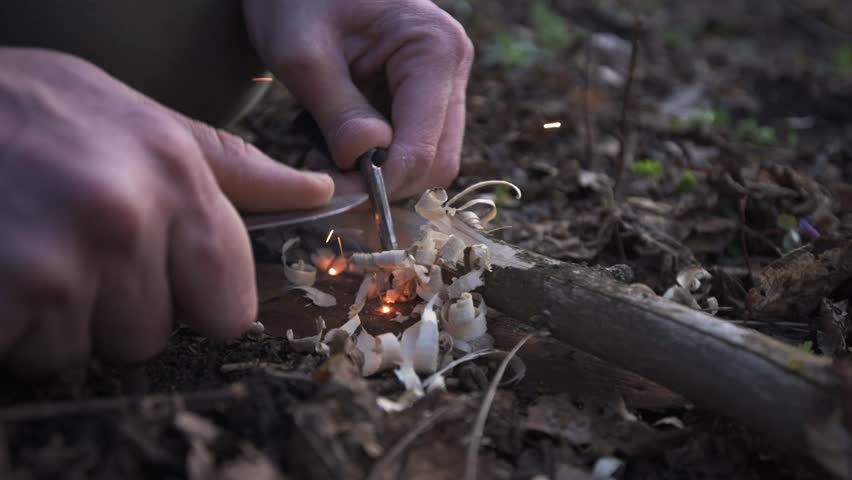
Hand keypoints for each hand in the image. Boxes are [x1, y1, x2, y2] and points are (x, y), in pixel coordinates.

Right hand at [0, 48, 333, 375]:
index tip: (163, 278)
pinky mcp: (7, 295)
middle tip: (73, 247)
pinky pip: (35, 357)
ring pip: (89, 352)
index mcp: (174, 172)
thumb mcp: (139, 119)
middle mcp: (125, 216)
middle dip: (119, 307)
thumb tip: (316, 193)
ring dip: (60, 320)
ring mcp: (59, 260)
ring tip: (30, 250)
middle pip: (156, 333)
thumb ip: (232, 167)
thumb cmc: (30, 112)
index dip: (194, 302)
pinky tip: (2, 272)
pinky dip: (15, 330)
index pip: (229, 304)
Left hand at [243, 0, 473, 199]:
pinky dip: (381, 163)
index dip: (382, 184)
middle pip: (436, 162)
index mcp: (434, 49)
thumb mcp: (300, 50)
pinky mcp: (426, 95)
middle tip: (328, 185)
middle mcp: (452, 67)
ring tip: (328, 163)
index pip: (423, 148)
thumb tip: (361, 163)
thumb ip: (335, 109)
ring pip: (430, 160)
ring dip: (382, 177)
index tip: (333, 195)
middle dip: (385, 185)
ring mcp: (443, 82)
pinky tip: (340, 152)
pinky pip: (416, 146)